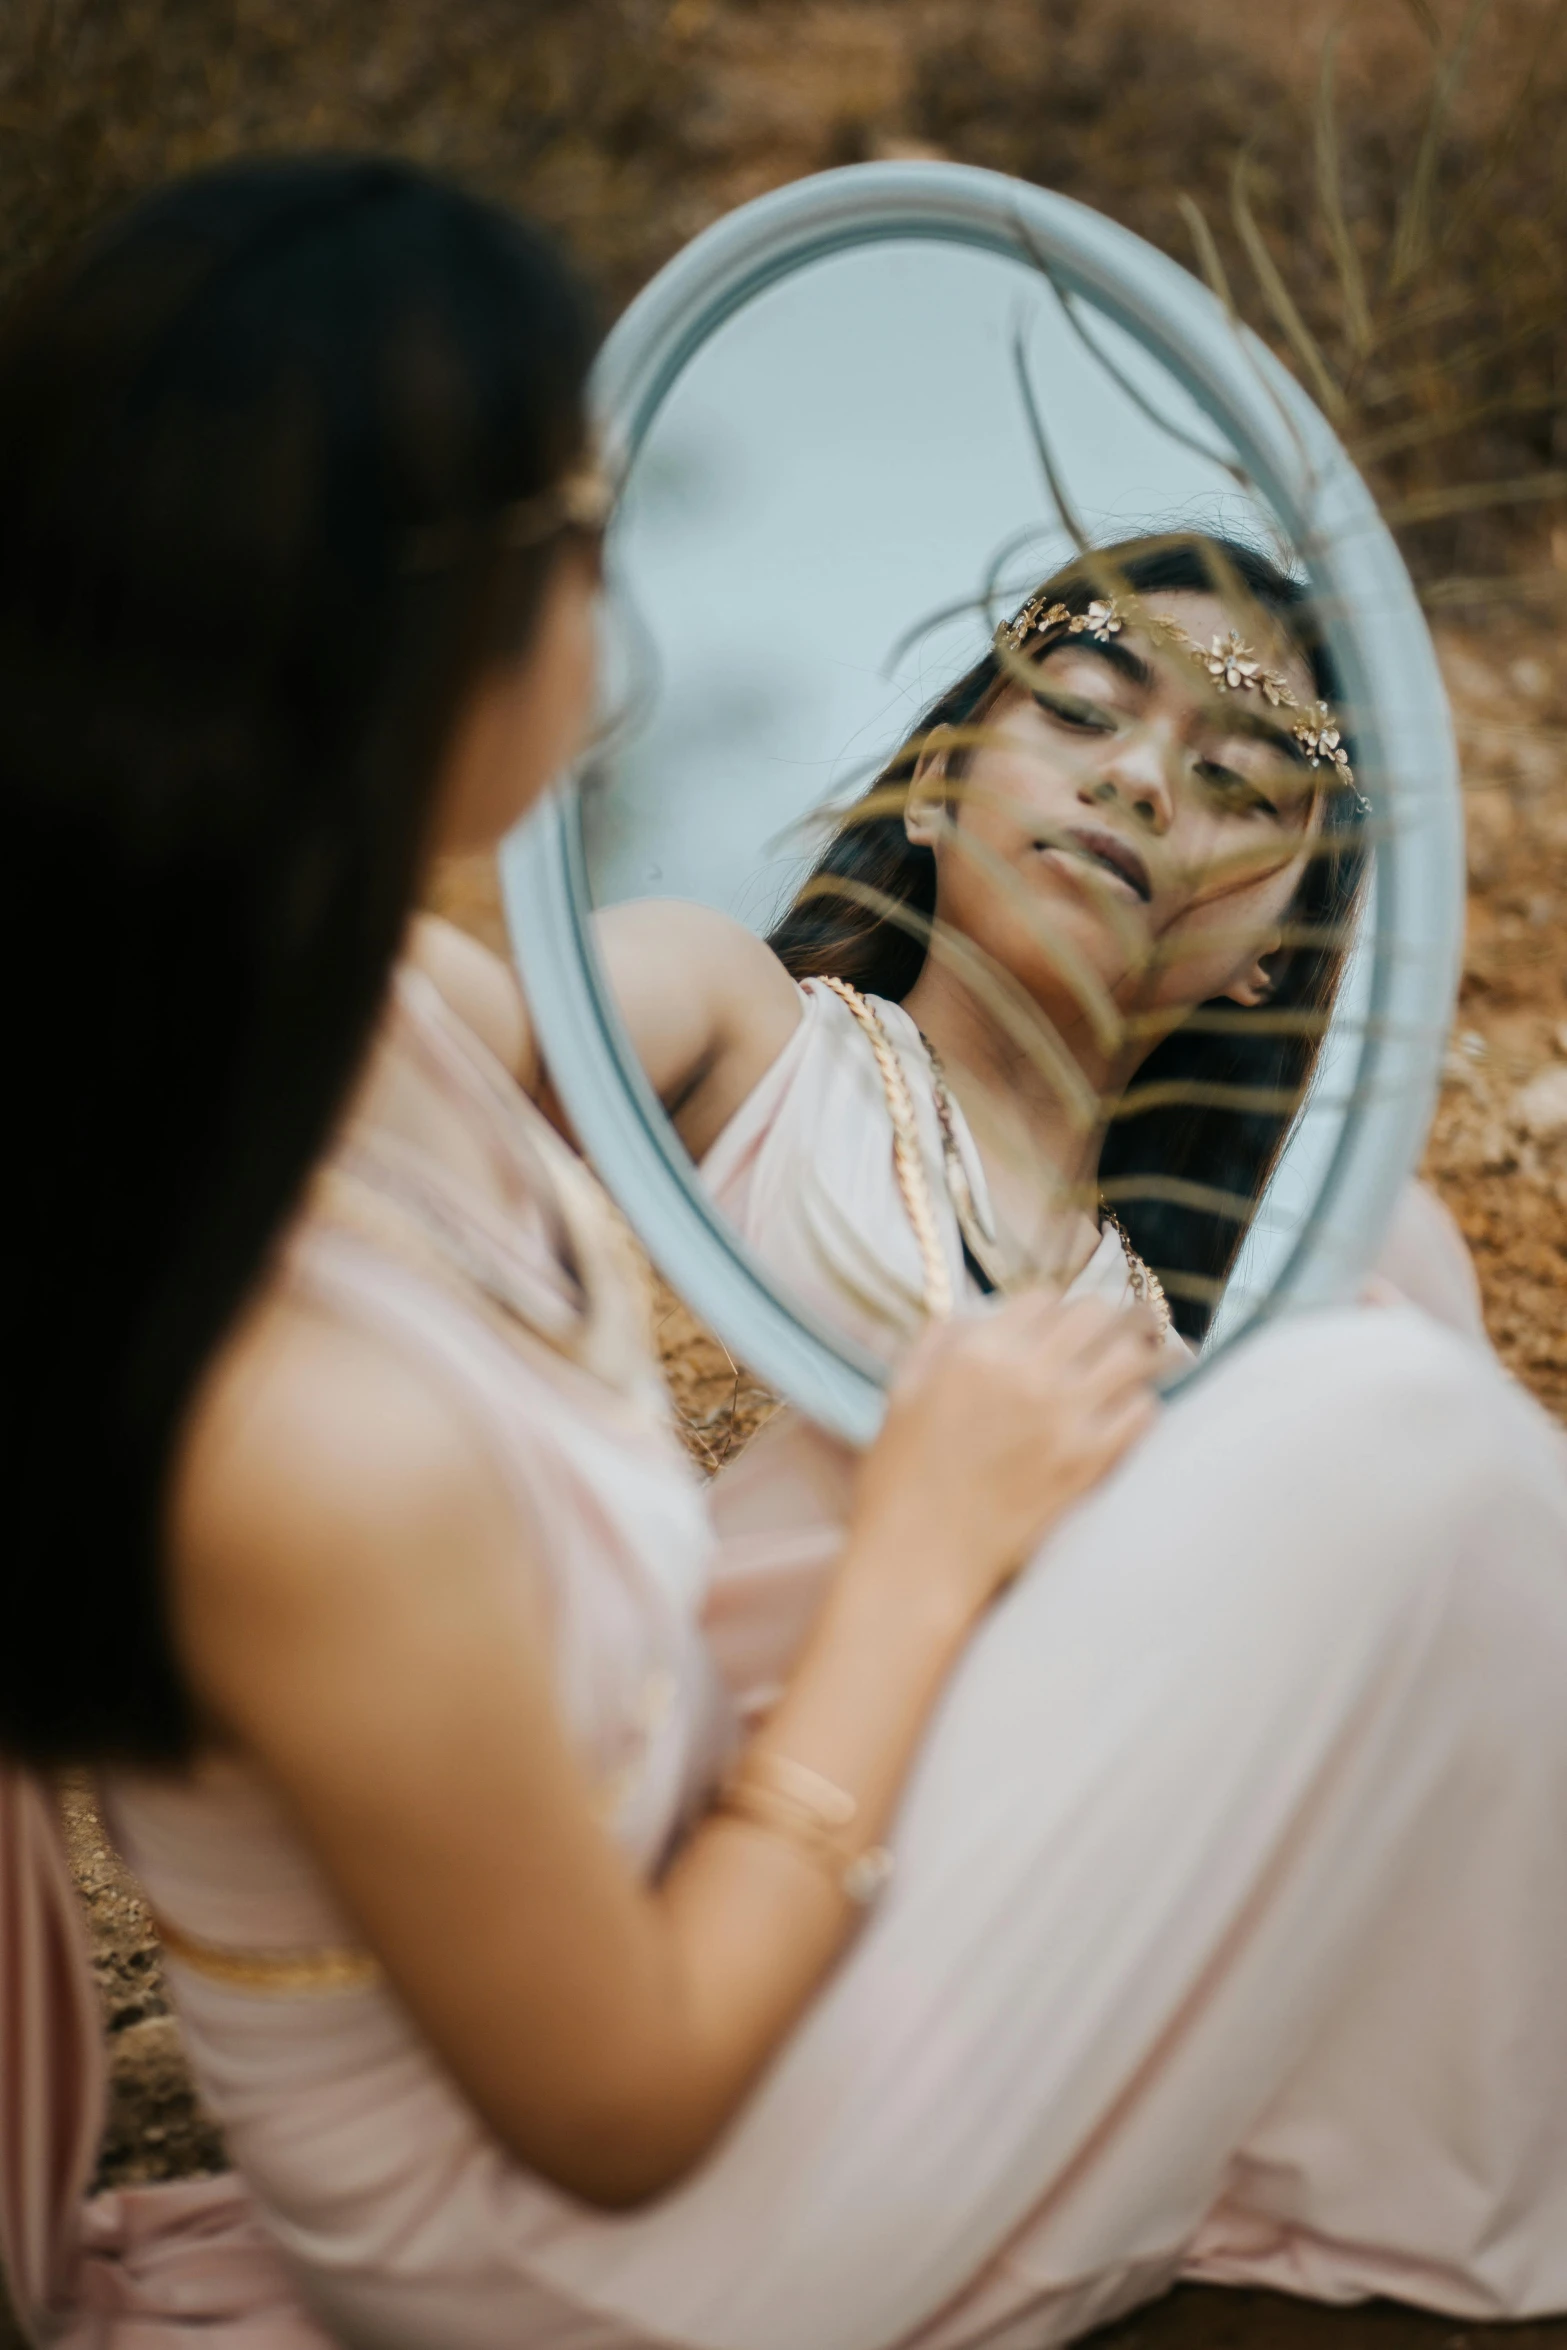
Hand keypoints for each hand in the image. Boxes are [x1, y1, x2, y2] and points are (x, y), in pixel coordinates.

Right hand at [847, 1294, 1160, 1630]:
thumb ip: (938, 1342)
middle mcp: (1026, 1374)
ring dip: (1138, 1352)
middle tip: (1115, 1329)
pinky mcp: (1088, 1463)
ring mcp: (1063, 1418)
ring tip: (1143, 1359)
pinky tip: (1128, 1411)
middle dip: (1106, 1317)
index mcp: (977, 1352)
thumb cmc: (900, 1480)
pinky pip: (1142, 1411)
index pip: (1044, 1297)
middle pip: (1097, 1312)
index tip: (1060, 1324)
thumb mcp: (901, 1393)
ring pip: (1133, 1354)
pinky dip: (1140, 1404)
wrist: (919, 1558)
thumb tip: (973, 1314)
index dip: (1053, 1308)